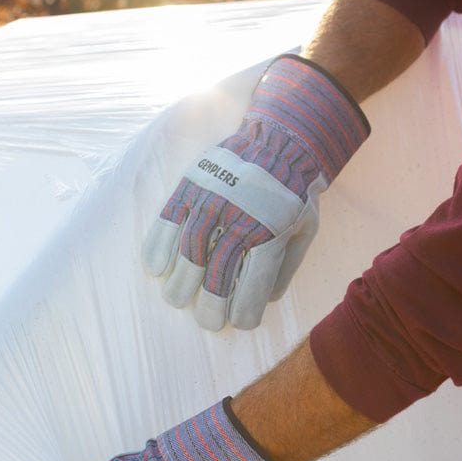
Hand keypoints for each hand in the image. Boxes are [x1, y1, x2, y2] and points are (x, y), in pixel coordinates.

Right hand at [142, 54, 369, 330]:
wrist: (279, 136)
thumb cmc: (294, 191)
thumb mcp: (306, 228)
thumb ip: (287, 265)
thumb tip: (267, 299)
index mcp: (272, 230)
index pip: (254, 280)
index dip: (245, 309)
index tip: (240, 324)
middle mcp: (239, 217)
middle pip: (218, 271)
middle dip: (210, 304)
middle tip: (207, 323)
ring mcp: (212, 199)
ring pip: (189, 249)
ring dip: (180, 281)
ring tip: (176, 300)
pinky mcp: (192, 185)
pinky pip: (169, 218)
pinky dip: (158, 244)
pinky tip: (156, 269)